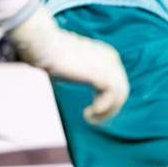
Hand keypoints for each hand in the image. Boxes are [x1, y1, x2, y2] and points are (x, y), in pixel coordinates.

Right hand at [1, 7, 129, 122]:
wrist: (45, 47)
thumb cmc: (52, 58)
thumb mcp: (74, 69)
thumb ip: (84, 78)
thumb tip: (86, 96)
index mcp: (107, 56)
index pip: (118, 83)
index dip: (109, 101)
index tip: (92, 111)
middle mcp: (111, 59)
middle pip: (122, 91)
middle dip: (110, 109)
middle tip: (93, 119)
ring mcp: (108, 65)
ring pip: (119, 96)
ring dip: (106, 112)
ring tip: (89, 117)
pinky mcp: (101, 73)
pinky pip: (111, 96)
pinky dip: (101, 108)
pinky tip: (88, 112)